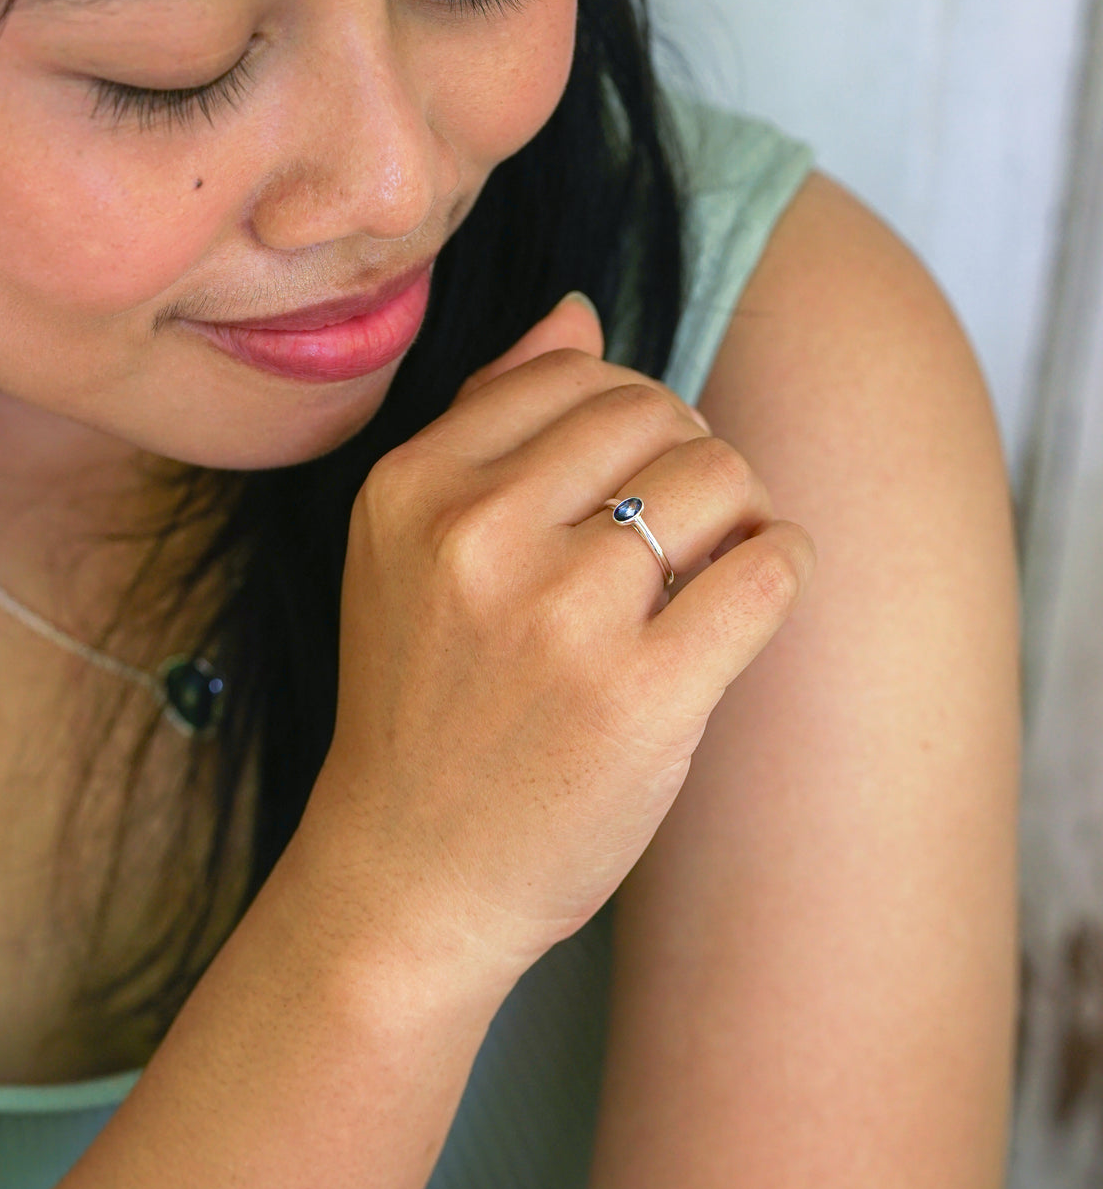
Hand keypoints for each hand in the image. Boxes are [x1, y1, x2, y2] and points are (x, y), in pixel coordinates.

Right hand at [311, 293, 815, 985]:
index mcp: (412, 488)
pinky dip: (779, 568)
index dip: (629, 413)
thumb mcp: (411, 548)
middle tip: (678, 527)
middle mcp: (476, 536)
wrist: (409, 878)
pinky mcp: (641, 698)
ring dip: (739, 512)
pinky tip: (746, 600)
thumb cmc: (426, 704)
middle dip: (688, 456)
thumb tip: (580, 311)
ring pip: (722, 477)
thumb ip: (487, 420)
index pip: (574, 371)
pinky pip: (769, 567)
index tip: (631, 475)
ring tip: (710, 565)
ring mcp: (560, 617)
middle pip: (658, 413)